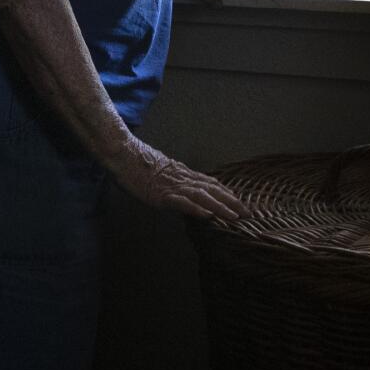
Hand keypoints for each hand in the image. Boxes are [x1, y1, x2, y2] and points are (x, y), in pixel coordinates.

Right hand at [115, 150, 244, 222]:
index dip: (226, 193)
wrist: (122, 153)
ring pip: (202, 196)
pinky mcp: (161, 194)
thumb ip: (172, 178)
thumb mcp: (159, 169)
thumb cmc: (136, 161)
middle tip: (248, 213)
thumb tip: (180, 188)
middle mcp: (182, 178)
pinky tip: (208, 216)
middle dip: (231, 202)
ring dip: (220, 207)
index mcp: (182, 173)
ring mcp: (172, 186)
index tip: (240, 202)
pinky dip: (197, 209)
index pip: (210, 183)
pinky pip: (182, 202)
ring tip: (234, 217)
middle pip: (212, 190)